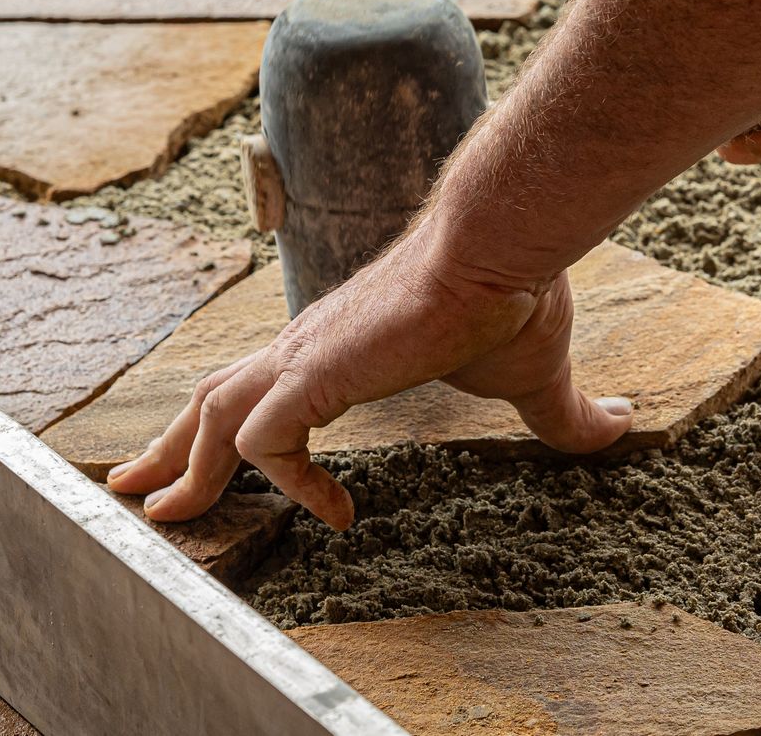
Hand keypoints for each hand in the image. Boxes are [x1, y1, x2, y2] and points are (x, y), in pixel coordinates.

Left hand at [104, 225, 632, 528]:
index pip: (266, 388)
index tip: (334, 514)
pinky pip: (266, 443)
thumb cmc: (513, 294)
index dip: (269, 448)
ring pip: (213, 414)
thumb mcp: (537, 375)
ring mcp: (306, 355)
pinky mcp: (316, 372)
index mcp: (342, 345)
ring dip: (182, 466)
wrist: (503, 246)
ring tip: (156, 513)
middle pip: (213, 398)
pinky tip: (334, 513)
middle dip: (173, 449)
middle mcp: (308, 346)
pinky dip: (284, 482)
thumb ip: (566, 411)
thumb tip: (623, 426)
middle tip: (137, 491)